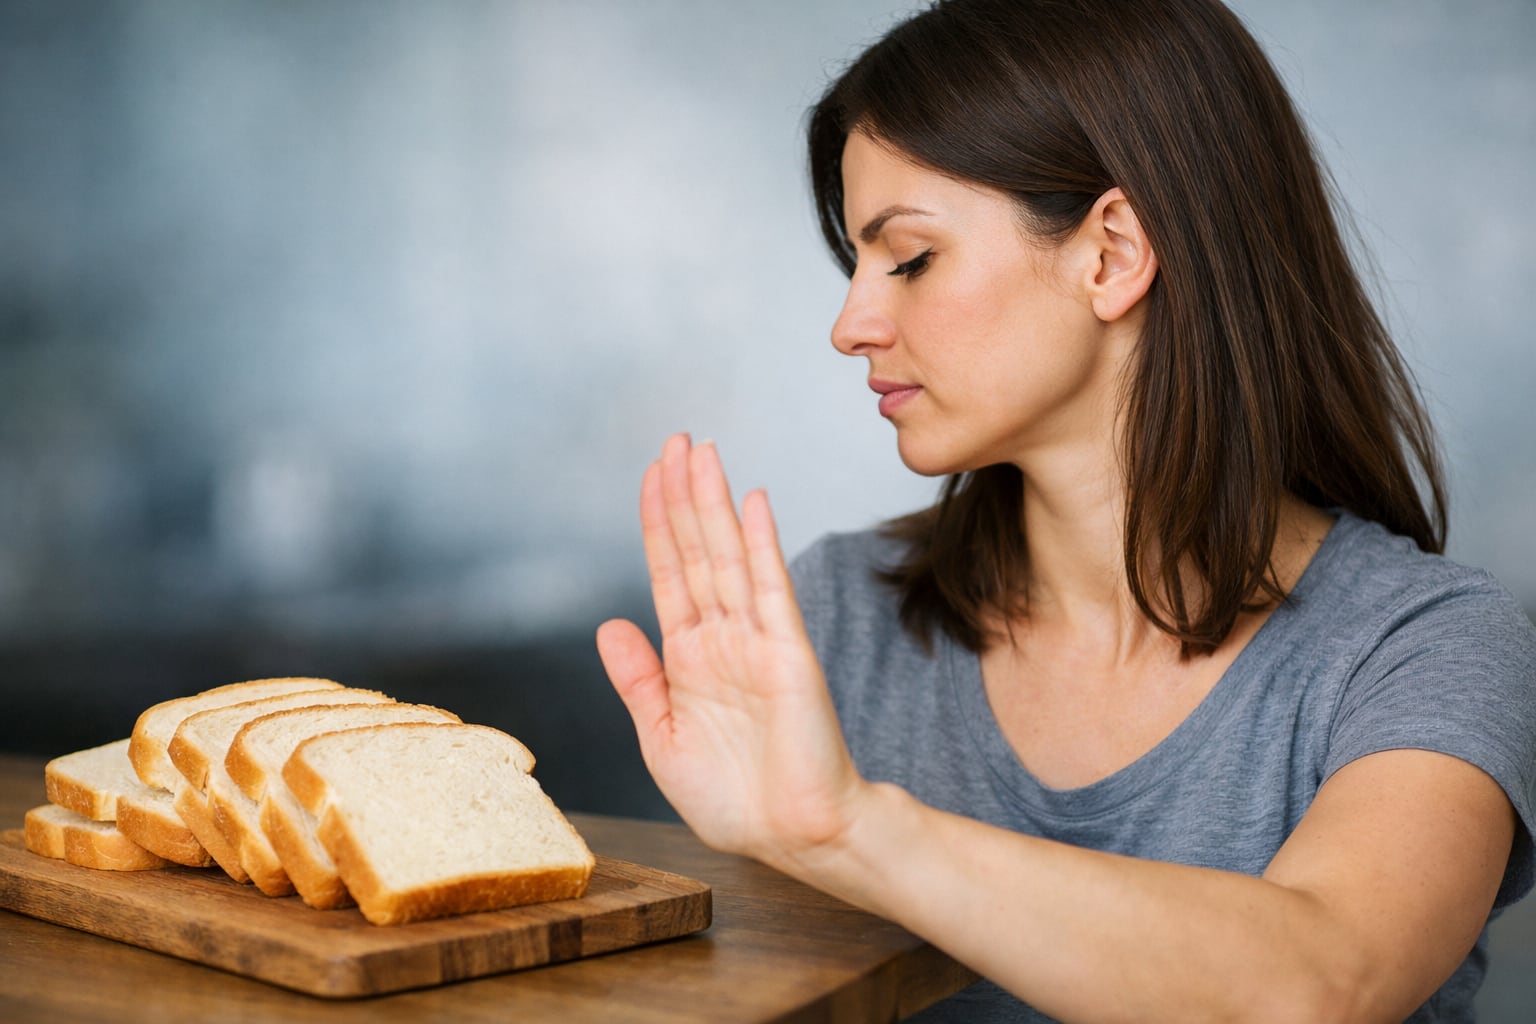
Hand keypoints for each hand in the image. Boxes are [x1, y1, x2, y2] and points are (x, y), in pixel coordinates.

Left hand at [596, 434, 865, 868]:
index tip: (650, 476)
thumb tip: (608, 624)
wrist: (790, 836)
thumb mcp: (660, 739)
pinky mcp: (788, 653)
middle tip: (675, 439)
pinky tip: (751, 501)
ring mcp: (755, 641)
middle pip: (698, 551)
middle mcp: (722, 638)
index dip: (657, 524)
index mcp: (689, 658)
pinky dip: (760, 543)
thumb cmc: (733, 800)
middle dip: (684, 495)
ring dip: (713, 503)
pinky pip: (771, 588)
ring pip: (728, 556)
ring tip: (700, 452)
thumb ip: (638, 680)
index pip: (669, 574)